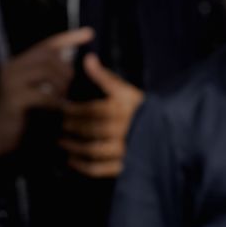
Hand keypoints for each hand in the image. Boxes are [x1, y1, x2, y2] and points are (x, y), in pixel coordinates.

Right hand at [0, 27, 94, 165]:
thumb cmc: (22, 115)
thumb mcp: (36, 90)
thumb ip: (49, 76)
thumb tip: (73, 64)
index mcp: (19, 63)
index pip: (47, 43)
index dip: (70, 37)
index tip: (90, 33)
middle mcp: (12, 67)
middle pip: (50, 57)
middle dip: (66, 70)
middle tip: (69, 88)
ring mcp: (11, 82)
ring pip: (48, 72)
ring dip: (62, 86)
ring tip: (62, 99)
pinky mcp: (14, 99)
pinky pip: (45, 95)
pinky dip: (57, 103)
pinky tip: (60, 110)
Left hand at [60, 54, 143, 178]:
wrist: (167, 133)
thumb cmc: (142, 110)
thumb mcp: (126, 90)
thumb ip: (105, 77)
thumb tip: (88, 58)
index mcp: (123, 108)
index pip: (91, 109)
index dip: (72, 110)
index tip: (61, 108)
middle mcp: (123, 129)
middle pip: (90, 129)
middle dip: (70, 127)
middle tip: (58, 125)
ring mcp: (124, 149)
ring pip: (92, 149)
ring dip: (73, 147)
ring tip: (61, 142)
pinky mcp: (125, 165)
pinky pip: (100, 168)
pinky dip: (83, 166)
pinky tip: (71, 161)